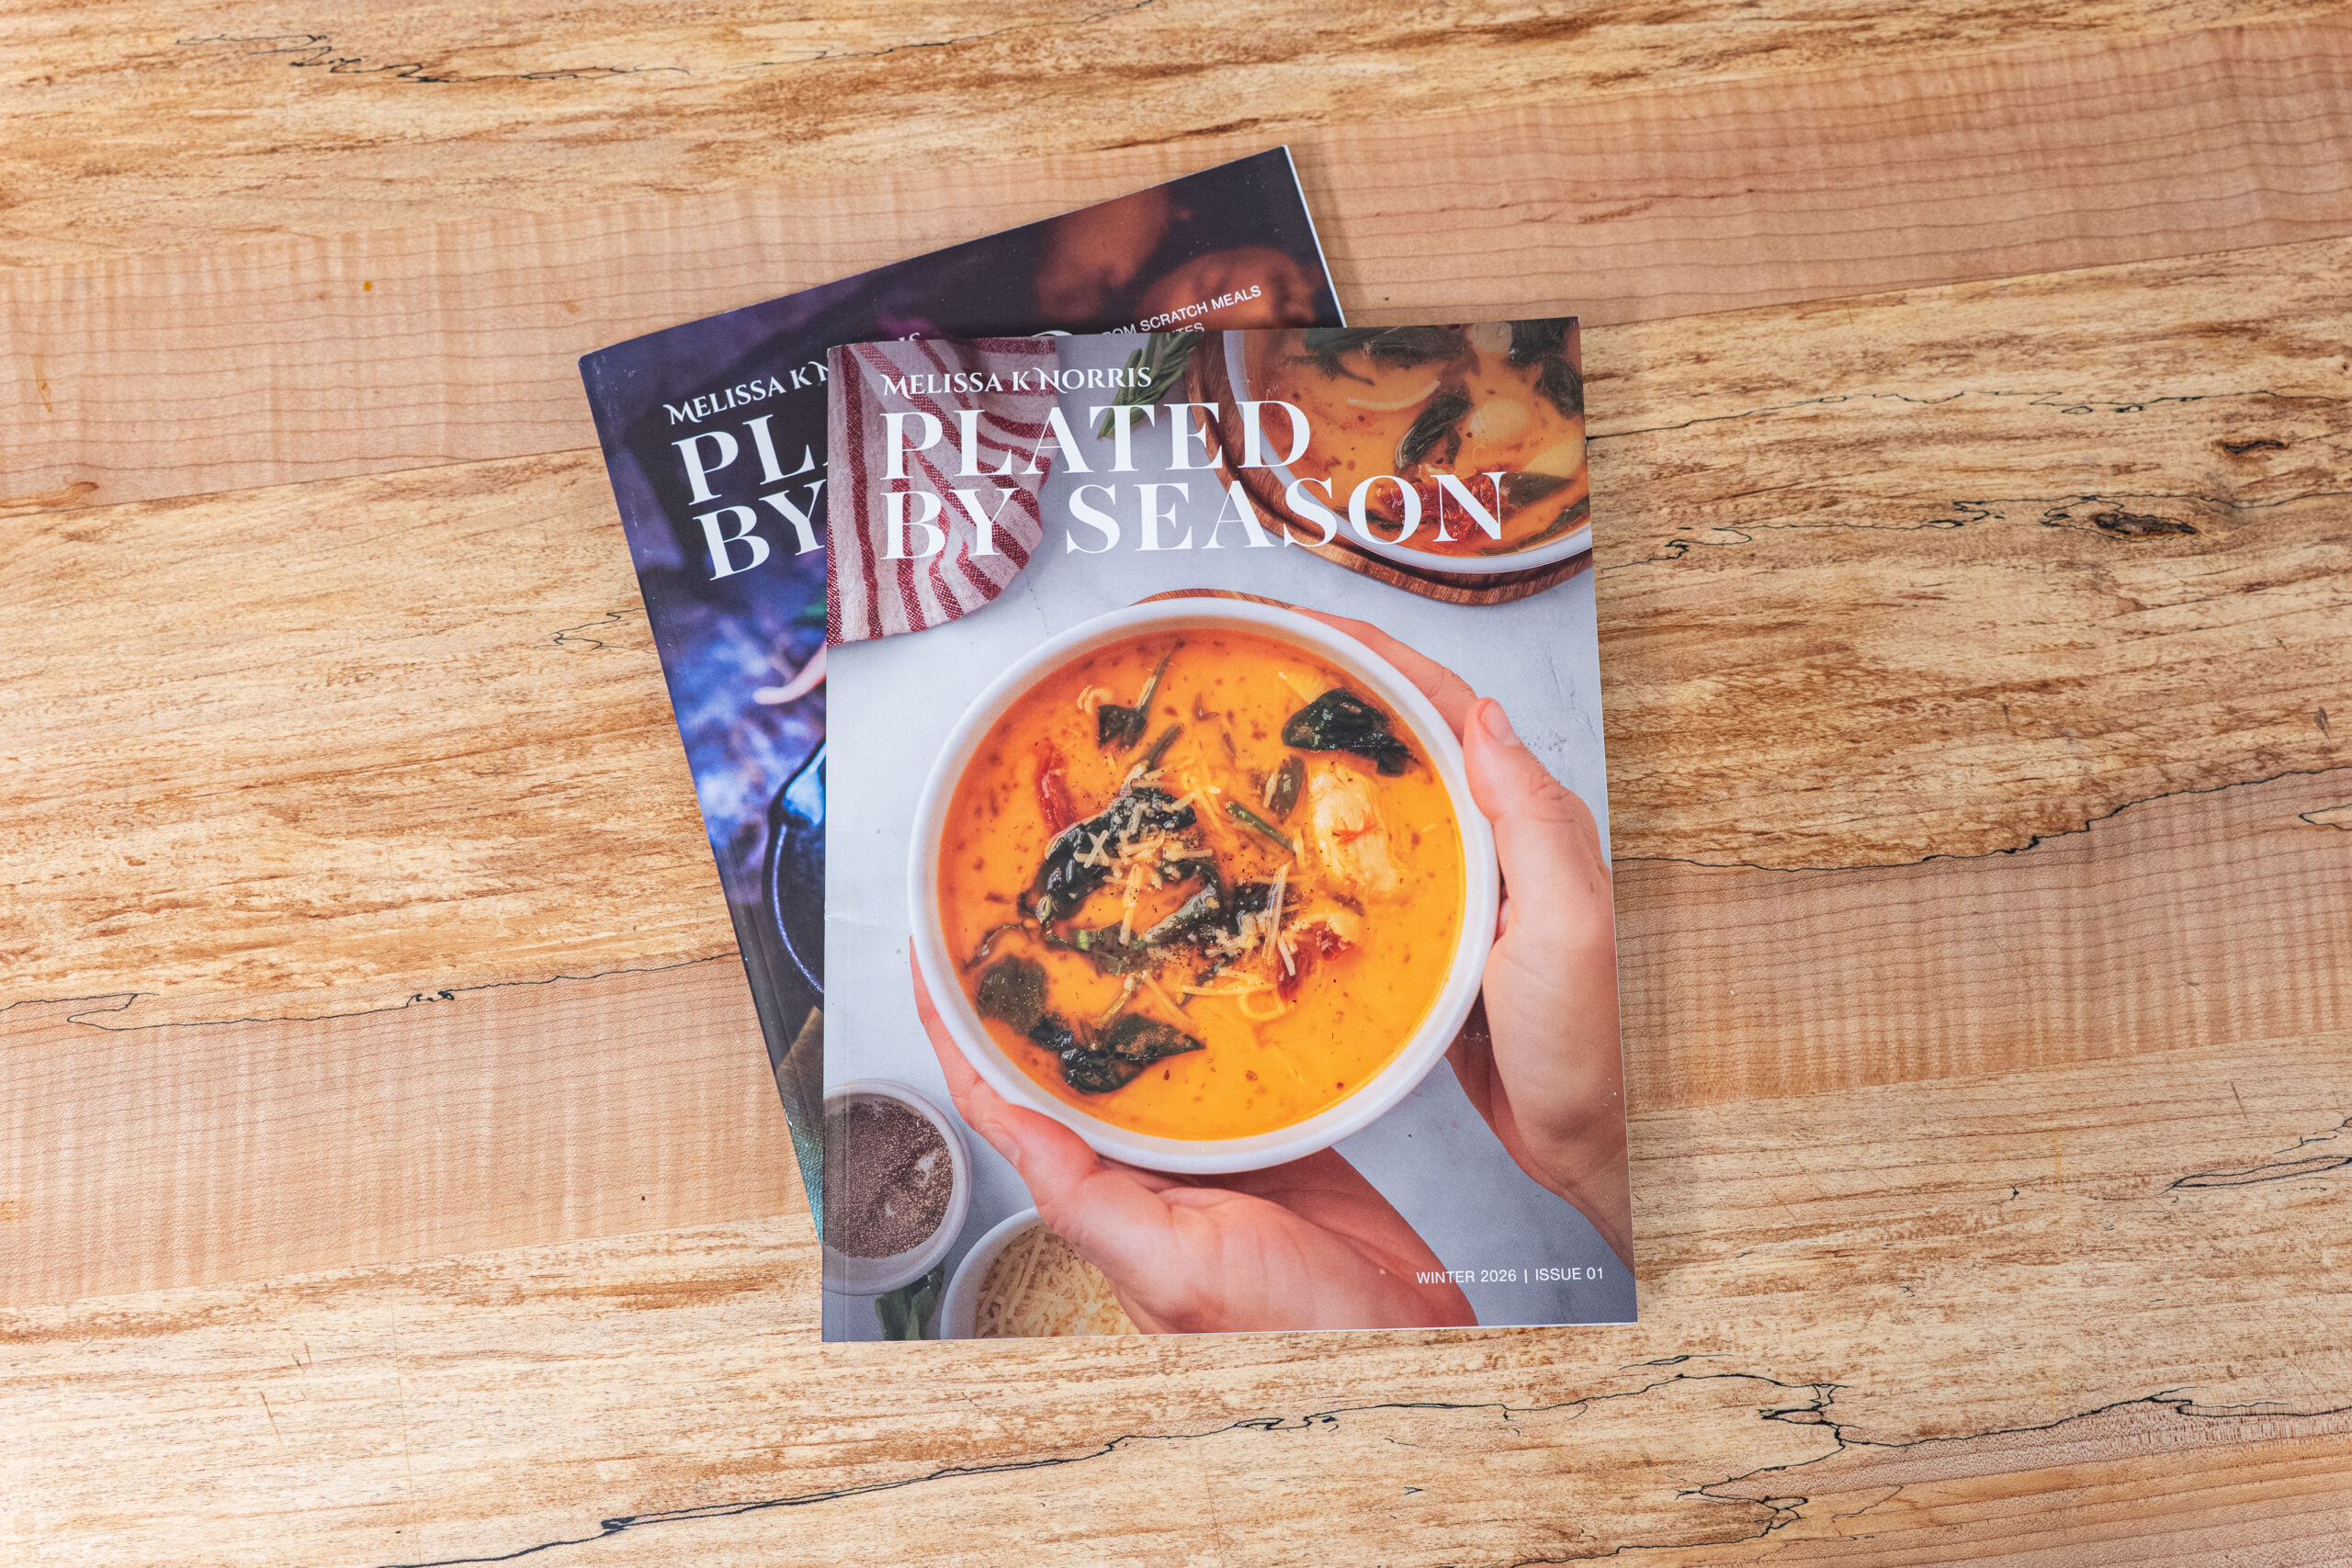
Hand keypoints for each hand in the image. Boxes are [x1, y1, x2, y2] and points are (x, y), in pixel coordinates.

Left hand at [913, 955, 1475, 1333]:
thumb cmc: (1291, 1334)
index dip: (959, 1032)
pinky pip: (1231, 1058)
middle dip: (1038, 988)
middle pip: (1068, 1060)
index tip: (932, 958)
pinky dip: (1216, 1010)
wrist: (1408, 1348)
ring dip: (1126, 987)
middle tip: (1018, 902)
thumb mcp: (1174, 1270)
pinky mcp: (1272, 1132)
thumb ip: (1090, 1202)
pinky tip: (1211, 964)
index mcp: (1100, 1198)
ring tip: (1105, 908)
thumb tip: (1015, 1127)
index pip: (1003, 1102)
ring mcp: (1205, 1149)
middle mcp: (1142, 1170)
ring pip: (1147, 1049)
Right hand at [1293, 610, 1634, 1267]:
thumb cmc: (1601, 1046)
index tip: (1289, 623)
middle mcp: (1491, 844)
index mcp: (1526, 820)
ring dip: (1304, 770)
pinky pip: (1358, 886)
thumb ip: (1532, 821)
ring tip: (1225, 746)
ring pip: (1369, 808)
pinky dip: (1308, 859)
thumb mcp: (1570, 924)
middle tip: (1235, 670)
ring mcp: (1457, 895)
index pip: (1440, 706)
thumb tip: (1485, 713)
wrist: (1605, 1149)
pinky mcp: (1429, 951)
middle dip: (1319, 693)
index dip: (1366, 653)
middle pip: (1395, 741)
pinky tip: (1260, 864)